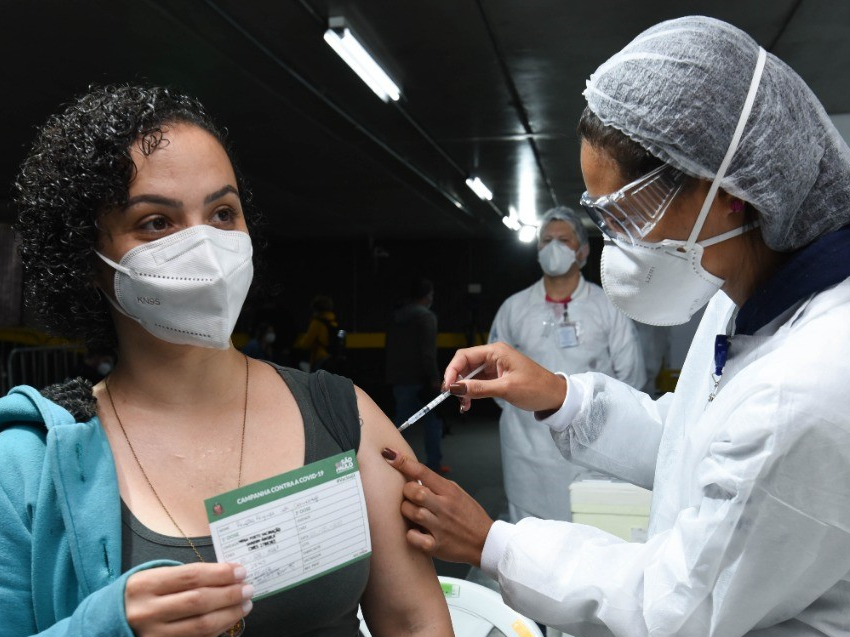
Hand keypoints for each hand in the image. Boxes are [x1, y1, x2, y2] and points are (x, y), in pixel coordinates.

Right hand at [125, 562, 252, 636]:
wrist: (111, 620)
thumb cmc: (141, 593)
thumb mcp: (155, 576)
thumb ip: (187, 575)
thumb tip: (228, 573)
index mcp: (145, 585)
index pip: (191, 576)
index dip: (220, 573)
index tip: (240, 570)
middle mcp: (147, 611)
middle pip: (199, 601)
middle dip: (229, 594)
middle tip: (248, 588)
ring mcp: (154, 635)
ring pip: (201, 626)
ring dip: (229, 614)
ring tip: (245, 604)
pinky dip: (217, 630)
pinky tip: (228, 620)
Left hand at [381, 448, 492, 566]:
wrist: (484, 541)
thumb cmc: (469, 516)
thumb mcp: (457, 493)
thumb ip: (436, 485)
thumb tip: (413, 475)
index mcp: (449, 491)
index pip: (423, 472)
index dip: (403, 462)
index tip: (389, 455)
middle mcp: (444, 507)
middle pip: (414, 492)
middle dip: (406, 492)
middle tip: (409, 497)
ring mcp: (440, 527)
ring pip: (412, 512)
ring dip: (407, 511)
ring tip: (412, 514)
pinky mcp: (436, 546)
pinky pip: (414, 537)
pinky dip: (411, 534)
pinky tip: (416, 532)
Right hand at [443, 342, 566, 413]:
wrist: (555, 397)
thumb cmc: (536, 388)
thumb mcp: (506, 389)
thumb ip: (479, 388)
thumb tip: (456, 388)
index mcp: (496, 351)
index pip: (464, 356)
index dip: (452, 370)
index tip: (447, 388)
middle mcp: (494, 356)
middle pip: (465, 365)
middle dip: (457, 382)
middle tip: (454, 398)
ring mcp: (495, 366)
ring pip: (470, 376)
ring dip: (464, 389)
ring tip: (463, 405)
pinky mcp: (497, 377)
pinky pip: (478, 382)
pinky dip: (471, 392)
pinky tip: (469, 403)